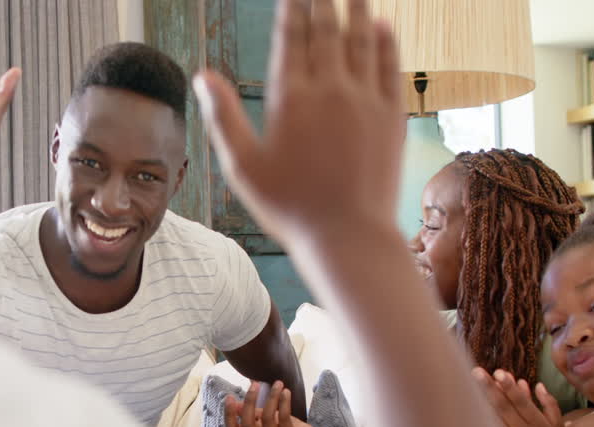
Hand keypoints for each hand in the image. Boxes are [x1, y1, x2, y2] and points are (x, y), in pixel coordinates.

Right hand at [193, 0, 404, 244]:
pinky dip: (385, 42)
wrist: (348, 236)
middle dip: (322, 0)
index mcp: (291, 98)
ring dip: (356, 9)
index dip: (292, 7)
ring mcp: (366, 101)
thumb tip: (202, 76)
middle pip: (326, 29)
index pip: (292, 37)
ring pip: (361, 40)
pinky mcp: (392, 117)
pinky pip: (389, 67)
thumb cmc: (290, 208)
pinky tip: (382, 26)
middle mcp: (331, 90)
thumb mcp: (242, 167)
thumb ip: (222, 117)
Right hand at [225, 381, 322, 426]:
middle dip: (249, 402)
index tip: (229, 397)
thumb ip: (250, 412)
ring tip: (277, 384)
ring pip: (267, 418)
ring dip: (272, 397)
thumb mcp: (263, 420)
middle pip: (248, 424)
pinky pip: (284, 417)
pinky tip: (286, 392)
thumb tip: (235, 402)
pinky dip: (284, 402)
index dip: (229, 415)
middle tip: (255, 384)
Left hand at [472, 368, 563, 426]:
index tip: (499, 372)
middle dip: (490, 389)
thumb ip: (551, 407)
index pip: (522, 404)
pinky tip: (470, 404)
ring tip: (470, 383)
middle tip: (476, 371)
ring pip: (493, 420)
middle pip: (504, 409)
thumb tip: (538, 385)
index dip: (510, 388)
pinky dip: (481, 418)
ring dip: (482, 401)